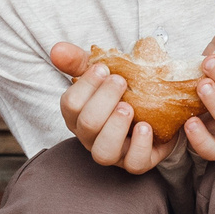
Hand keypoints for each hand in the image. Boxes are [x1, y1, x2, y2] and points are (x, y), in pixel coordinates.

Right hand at [48, 44, 175, 172]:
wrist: (158, 110)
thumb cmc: (122, 92)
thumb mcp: (102, 72)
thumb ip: (78, 61)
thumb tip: (56, 49)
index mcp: (78, 115)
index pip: (70, 104)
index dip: (86, 85)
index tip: (104, 68)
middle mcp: (91, 137)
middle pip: (87, 125)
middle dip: (103, 100)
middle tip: (120, 81)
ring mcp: (114, 153)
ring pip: (104, 152)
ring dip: (116, 127)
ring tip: (129, 107)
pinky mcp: (137, 162)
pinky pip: (134, 164)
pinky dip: (140, 145)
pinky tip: (146, 126)